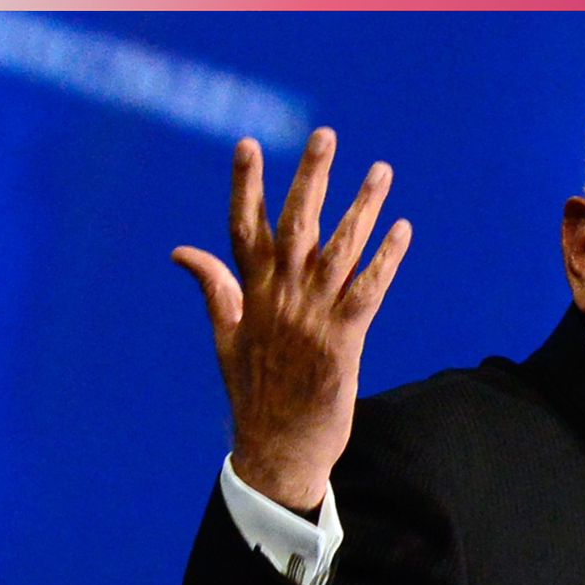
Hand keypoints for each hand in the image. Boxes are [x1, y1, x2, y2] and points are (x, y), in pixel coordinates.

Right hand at [172, 127, 411, 510]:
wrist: (278, 450)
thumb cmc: (255, 395)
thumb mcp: (226, 338)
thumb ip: (214, 288)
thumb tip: (181, 251)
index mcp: (251, 296)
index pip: (243, 228)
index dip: (246, 185)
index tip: (249, 144)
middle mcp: (280, 299)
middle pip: (296, 225)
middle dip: (312, 178)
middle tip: (326, 135)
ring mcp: (312, 318)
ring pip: (340, 249)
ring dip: (362, 207)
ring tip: (381, 171)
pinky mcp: (343, 341)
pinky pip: (369, 290)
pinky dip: (386, 259)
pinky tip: (402, 230)